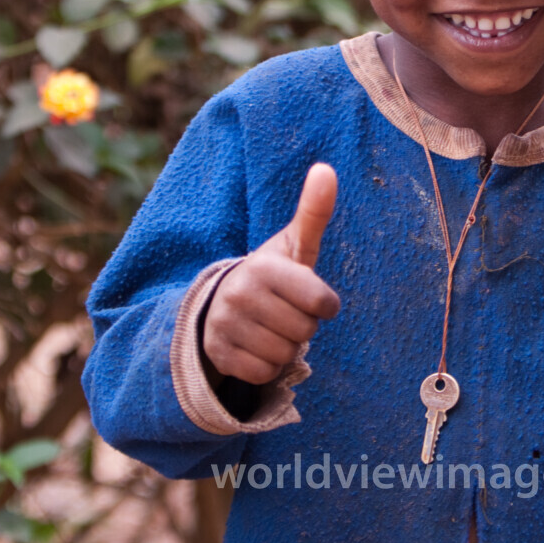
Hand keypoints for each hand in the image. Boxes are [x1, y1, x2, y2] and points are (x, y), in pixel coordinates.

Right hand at [202, 163, 341, 384]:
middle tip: (285, 311)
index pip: (322, 303)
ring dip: (285, 346)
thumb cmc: (272, 274)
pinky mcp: (217, 355)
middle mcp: (238, 294)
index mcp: (263, 266)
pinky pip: (263, 374)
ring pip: (284, 354)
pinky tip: (256, 345)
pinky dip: (267, 366)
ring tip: (270, 327)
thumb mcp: (293, 244)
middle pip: (304, 331)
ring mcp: (223, 325)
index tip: (310, 295)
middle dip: (303, 325)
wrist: (221, 302)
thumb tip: (326, 168)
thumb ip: (313, 211)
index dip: (324, 304)